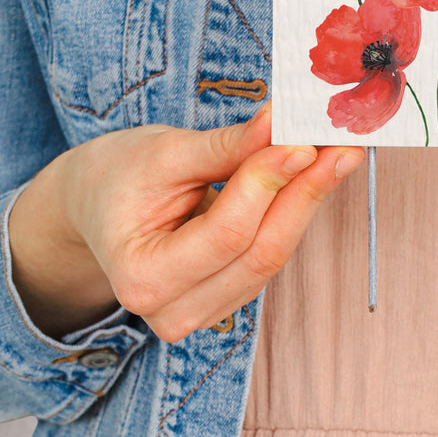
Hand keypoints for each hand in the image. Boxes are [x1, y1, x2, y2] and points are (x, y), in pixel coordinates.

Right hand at [9, 105, 364, 341]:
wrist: (95, 204)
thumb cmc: (118, 175)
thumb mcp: (163, 153)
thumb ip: (225, 147)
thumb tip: (284, 125)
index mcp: (142, 278)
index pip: (226, 233)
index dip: (268, 183)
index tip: (301, 139)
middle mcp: (172, 311)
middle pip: (261, 253)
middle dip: (305, 194)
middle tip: (342, 145)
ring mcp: (203, 311)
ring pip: (274, 255)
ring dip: (309, 201)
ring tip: (339, 152)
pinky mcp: (228, 297)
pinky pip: (271, 254)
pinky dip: (295, 212)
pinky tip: (316, 176)